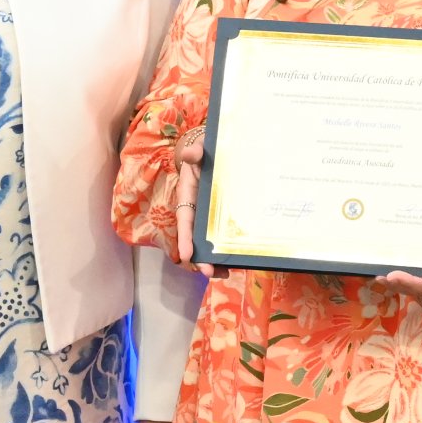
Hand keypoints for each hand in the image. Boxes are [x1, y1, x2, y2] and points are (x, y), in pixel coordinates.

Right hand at [171, 138, 218, 279]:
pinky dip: (226, 250)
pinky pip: (222, 236)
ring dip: (213, 260)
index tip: (186, 256)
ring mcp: (209, 216)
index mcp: (188, 195)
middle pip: (194, 238)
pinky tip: (237, 262)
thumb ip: (196, 151)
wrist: (218, 151)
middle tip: (209, 272)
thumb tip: (190, 154)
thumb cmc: (206, 150)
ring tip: (225, 274)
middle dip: (199, 258)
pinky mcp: (222, 218)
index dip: (184, 238)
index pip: (185, 220)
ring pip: (207, 242)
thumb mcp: (201, 147)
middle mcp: (196, 210)